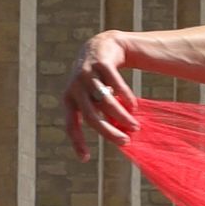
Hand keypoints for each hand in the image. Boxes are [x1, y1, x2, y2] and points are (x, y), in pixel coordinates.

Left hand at [61, 32, 138, 159]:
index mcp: (69, 99)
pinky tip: (134, 107)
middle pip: (90, 116)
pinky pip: (115, 84)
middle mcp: (74, 87)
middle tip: (125, 142)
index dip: (77, 142)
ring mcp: (87, 74)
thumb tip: (120, 139)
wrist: (103, 46)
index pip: (70, 125)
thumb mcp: (95, 97)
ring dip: (121, 116)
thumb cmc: (100, 80)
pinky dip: (125, 97)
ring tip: (135, 126)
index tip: (86, 159)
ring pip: (104, 101)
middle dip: (108, 132)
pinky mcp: (101, 63)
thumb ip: (102, 115)